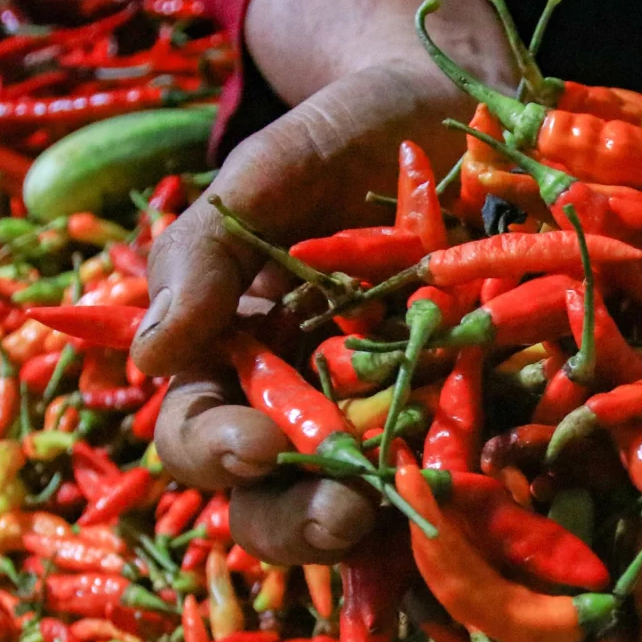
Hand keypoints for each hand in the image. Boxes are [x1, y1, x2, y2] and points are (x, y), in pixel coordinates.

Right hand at [130, 0, 513, 564]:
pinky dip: (474, 506)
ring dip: (388, 534)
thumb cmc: (346, 134)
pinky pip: (465, 484)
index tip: (255, 444)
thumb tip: (146, 358)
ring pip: (368, 514)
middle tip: (345, 512)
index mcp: (239, 357)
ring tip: (421, 521)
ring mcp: (394, 421)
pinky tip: (494, 504)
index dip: (213, 452)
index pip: (199, 431)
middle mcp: (309, 406)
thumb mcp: (269, 172)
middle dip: (301, 522)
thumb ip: (203, 254)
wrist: (461, 108)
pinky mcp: (474, 421)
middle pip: (274, 502)